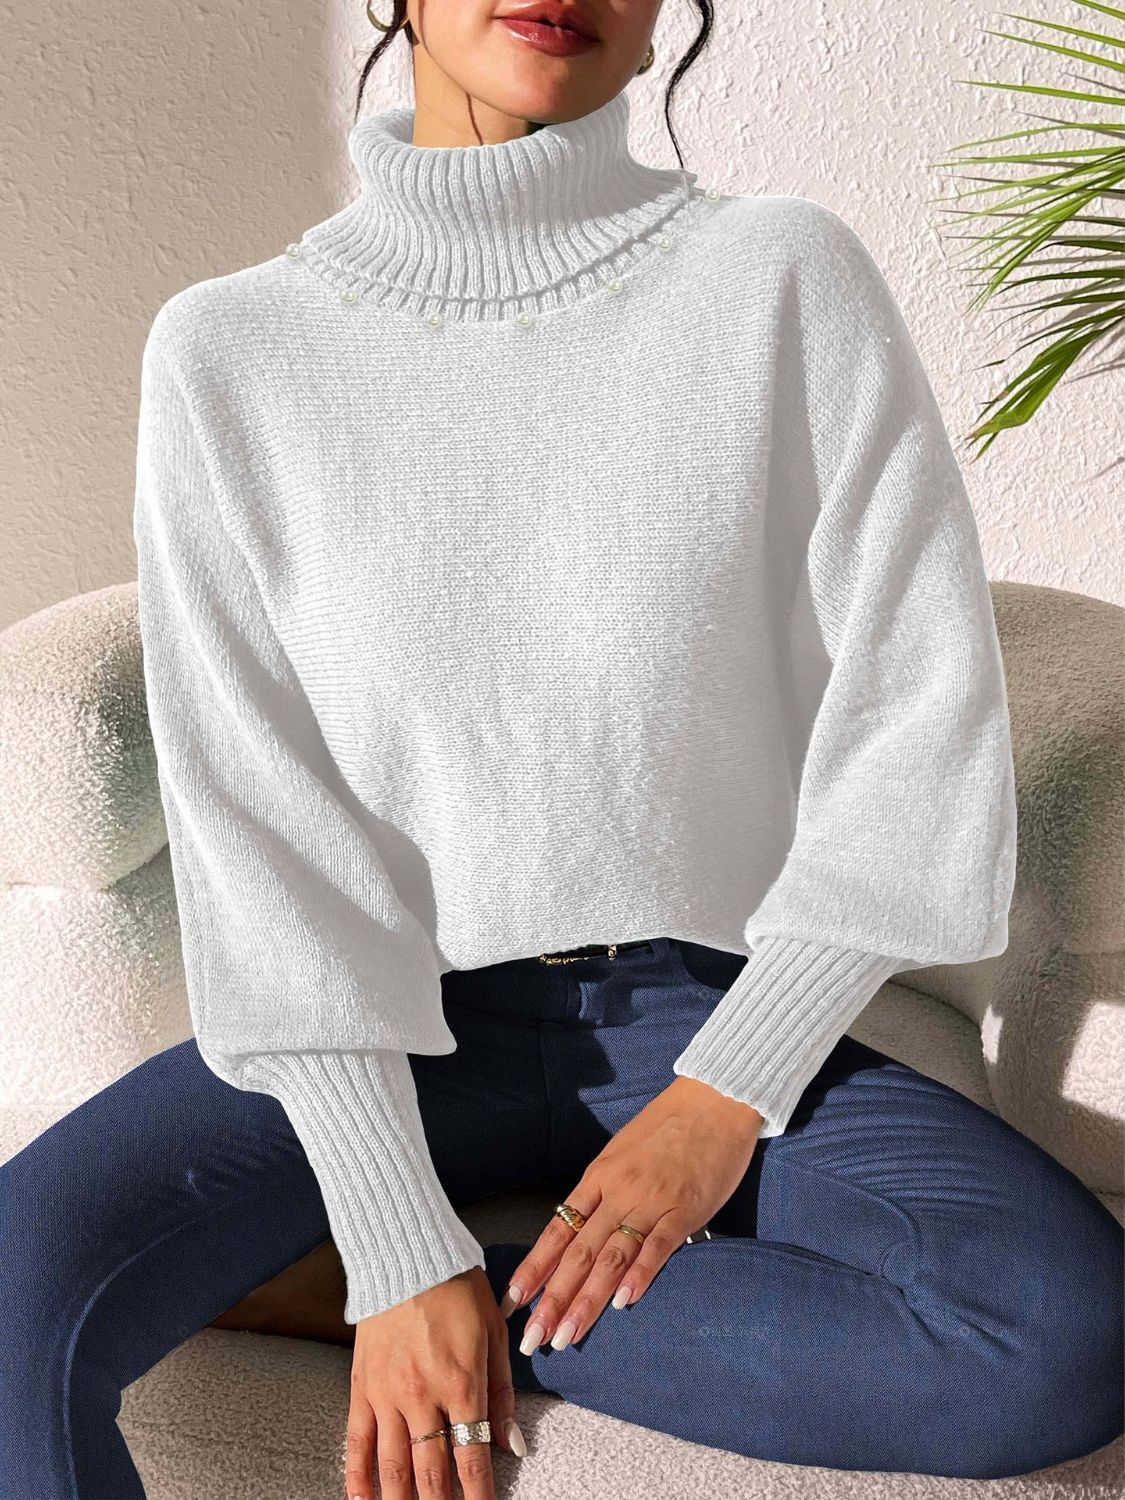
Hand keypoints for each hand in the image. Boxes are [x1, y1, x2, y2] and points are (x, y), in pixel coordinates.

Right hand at [345, 1265, 526, 1499]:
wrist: (408, 1253)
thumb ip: (502, 1393)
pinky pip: (357, 1442)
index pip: (471, 1458)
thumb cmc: (458, 1288)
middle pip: (431, 1473)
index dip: (479, 1497)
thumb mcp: (494, 1333)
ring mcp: (388, 1394)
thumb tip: (511, 1446)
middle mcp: (423, 1396)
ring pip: (393, 1466)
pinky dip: (358, 1477)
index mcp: (461, 1383)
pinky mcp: (363, 1386)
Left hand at [498, 1076, 762, 1351]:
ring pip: (611, 1257)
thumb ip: (603, 1191)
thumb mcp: (622, 1152)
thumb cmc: (668, 1125)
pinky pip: (659, 1245)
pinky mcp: (686, 1207)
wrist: (713, 1098)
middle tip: (533, 1339)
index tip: (512, 1303)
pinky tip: (624, 1303)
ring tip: (567, 1335)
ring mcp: (651, 1199)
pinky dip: (640, 1274)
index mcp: (598, 1177)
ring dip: (587, 1300)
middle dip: (552, 1300)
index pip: (557, 1231)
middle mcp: (617, 1191)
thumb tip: (582, 1230)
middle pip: (578, 1253)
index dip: (533, 1269)